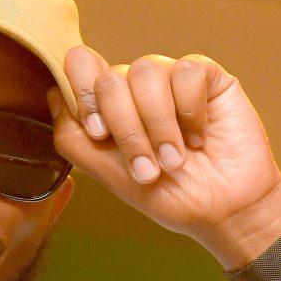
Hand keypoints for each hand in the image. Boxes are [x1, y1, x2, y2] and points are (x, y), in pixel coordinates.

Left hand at [51, 47, 280, 267]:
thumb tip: (54, 95)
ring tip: (175, 159)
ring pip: (146, 72)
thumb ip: (75, 140)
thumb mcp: (113, 177)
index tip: (99, 133)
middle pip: (110, 78)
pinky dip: (190, 111)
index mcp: (112, 106)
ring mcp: (172, 79)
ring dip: (158, 124)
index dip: (84, 95)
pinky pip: (186, 71)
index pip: (82, 68)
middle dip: (127, 129)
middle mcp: (138, 88)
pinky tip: (200, 137)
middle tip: (148, 167)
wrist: (226, 211)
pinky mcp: (207, 77)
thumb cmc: (174, 196)